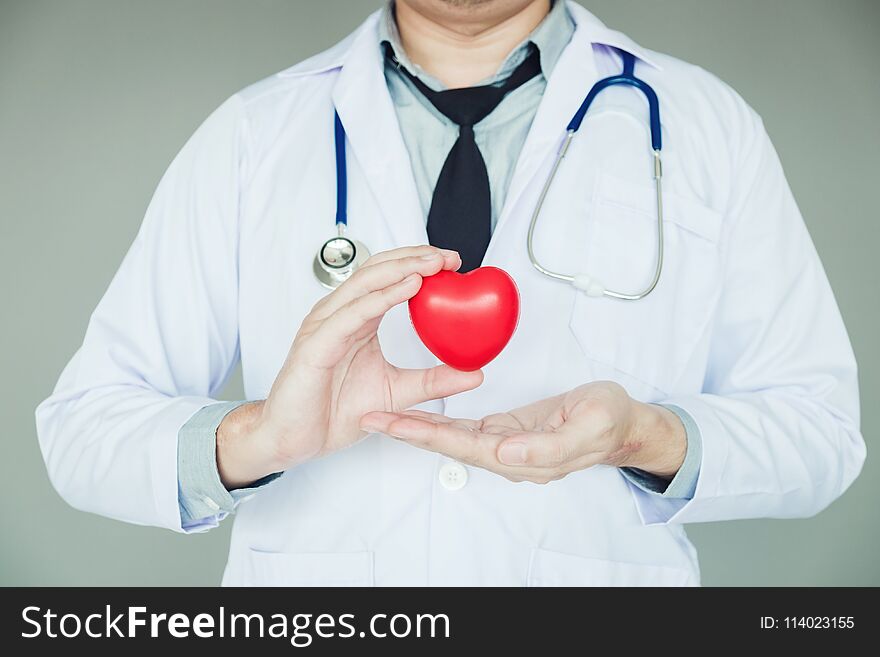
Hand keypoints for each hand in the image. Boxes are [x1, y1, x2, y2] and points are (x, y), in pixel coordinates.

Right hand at [216, 245, 483, 487]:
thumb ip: (433, 380)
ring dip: (402, 269)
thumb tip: (475, 373)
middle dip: (415, 257)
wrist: (294, 440)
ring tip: (433, 264)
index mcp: (357, 320)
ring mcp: (325, 327)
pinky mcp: (316, 346)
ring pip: (365, 284)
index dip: (419, 264)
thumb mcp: (397, 392)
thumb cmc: (333, 411)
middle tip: (449, 256)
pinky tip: (407, 288)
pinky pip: (351, 315)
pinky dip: (380, 298)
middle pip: (378, 271)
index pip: (388, 278)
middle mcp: (340, 315)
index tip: (453, 262)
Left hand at [360, 381, 685, 483]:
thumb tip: (505, 453)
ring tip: (382, 413)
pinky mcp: (505, 430)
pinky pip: (464, 426)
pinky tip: (418, 410)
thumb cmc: (610, 421)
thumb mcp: (590, 426)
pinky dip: (437, 418)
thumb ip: (549, 445)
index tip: (394, 423)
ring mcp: (504, 443)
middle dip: (407, 430)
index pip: (464, 446)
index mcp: (523, 456)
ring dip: (415, 425)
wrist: (622, 424)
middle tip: (371, 416)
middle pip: (447, 443)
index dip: (427, 435)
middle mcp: (507, 454)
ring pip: (451, 435)